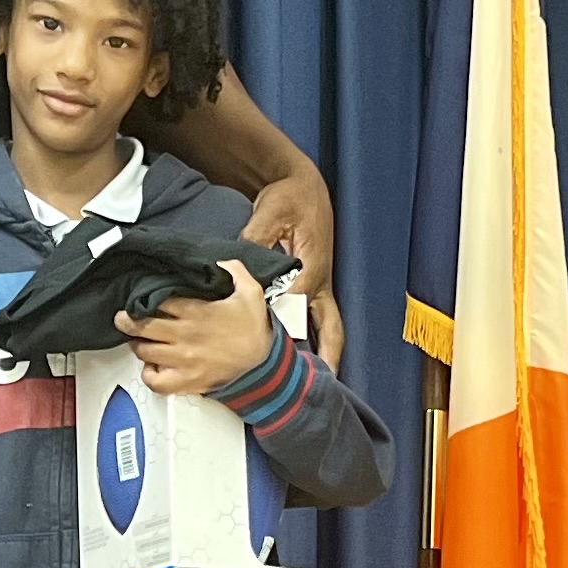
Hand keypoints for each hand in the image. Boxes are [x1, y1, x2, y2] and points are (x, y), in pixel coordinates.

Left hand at [117, 259, 276, 394]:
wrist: (264, 363)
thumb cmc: (254, 329)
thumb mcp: (250, 291)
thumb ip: (234, 270)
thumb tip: (219, 260)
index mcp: (196, 312)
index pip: (157, 301)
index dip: (145, 298)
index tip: (141, 297)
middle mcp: (185, 336)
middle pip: (142, 326)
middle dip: (127, 320)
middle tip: (125, 316)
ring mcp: (184, 360)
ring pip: (144, 352)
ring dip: (138, 344)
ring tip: (139, 339)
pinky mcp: (187, 381)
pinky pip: (156, 382)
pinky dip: (149, 375)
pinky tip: (152, 366)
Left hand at [242, 158, 342, 369]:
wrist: (303, 184)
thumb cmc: (289, 197)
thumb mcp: (272, 212)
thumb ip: (256, 238)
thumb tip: (237, 260)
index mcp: (311, 267)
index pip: (297, 306)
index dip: (283, 329)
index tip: (271, 352)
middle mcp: (319, 281)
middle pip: (328, 326)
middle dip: (329, 355)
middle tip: (323, 383)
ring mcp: (320, 284)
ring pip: (329, 325)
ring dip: (328, 351)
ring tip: (323, 380)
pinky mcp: (315, 283)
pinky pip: (319, 316)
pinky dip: (317, 337)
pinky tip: (309, 355)